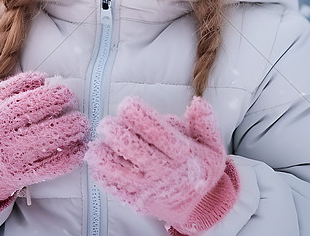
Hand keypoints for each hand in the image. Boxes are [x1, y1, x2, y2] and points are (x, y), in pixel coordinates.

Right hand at [0, 71, 88, 213]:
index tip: (65, 91)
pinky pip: (47, 169)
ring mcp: (11, 159)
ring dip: (67, 135)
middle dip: (61, 115)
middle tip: (77, 108)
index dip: (48, 95)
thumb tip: (41, 78)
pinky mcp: (20, 176)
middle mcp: (2, 138)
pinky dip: (66, 160)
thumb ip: (9, 89)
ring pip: (44, 146)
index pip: (24, 103)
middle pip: (36, 124)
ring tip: (81, 126)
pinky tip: (79, 150)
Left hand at [85, 97, 239, 234]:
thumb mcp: (213, 146)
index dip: (142, 118)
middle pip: (138, 153)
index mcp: (184, 156)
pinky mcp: (140, 202)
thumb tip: (197, 102)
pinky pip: (119, 190)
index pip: (160, 134)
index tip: (127, 104)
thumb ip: (205, 124)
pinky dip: (106, 179)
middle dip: (119, 136)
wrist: (201, 207)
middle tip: (106, 123)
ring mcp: (151, 189)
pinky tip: (95, 166)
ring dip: (107, 159)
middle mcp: (167, 173)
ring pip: (124, 173)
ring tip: (96, 145)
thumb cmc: (202, 170)